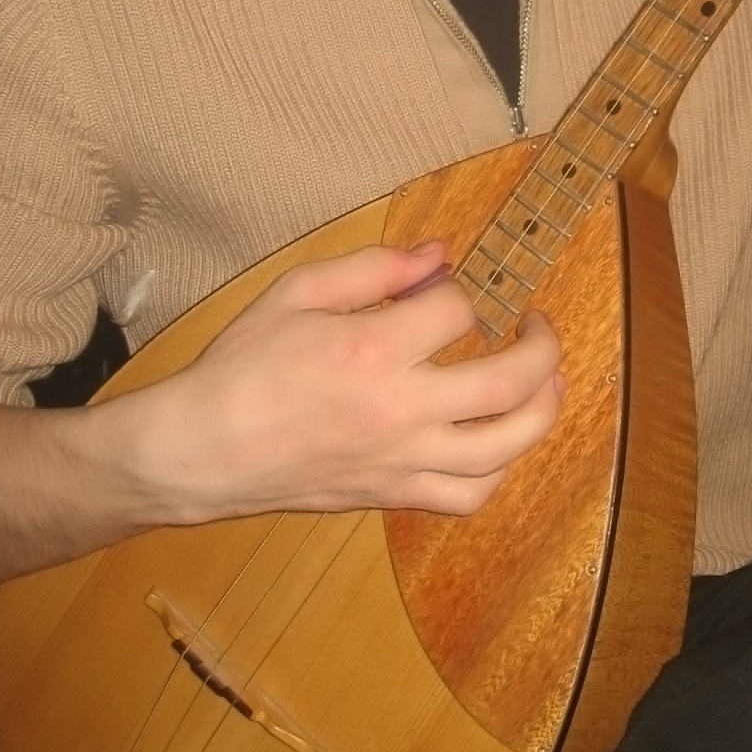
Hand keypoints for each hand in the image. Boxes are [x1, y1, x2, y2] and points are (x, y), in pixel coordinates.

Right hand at [131, 241, 563, 522]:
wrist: (202, 449)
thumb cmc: (242, 366)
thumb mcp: (296, 292)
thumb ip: (373, 268)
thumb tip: (439, 255)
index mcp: (373, 350)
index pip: (457, 312)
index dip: (457, 292)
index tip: (440, 290)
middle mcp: (400, 409)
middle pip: (508, 382)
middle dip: (541, 347)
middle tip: (538, 326)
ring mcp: (401, 460)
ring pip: (504, 448)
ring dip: (542, 411)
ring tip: (549, 383)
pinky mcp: (393, 496)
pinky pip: (469, 496)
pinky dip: (498, 471)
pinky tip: (499, 442)